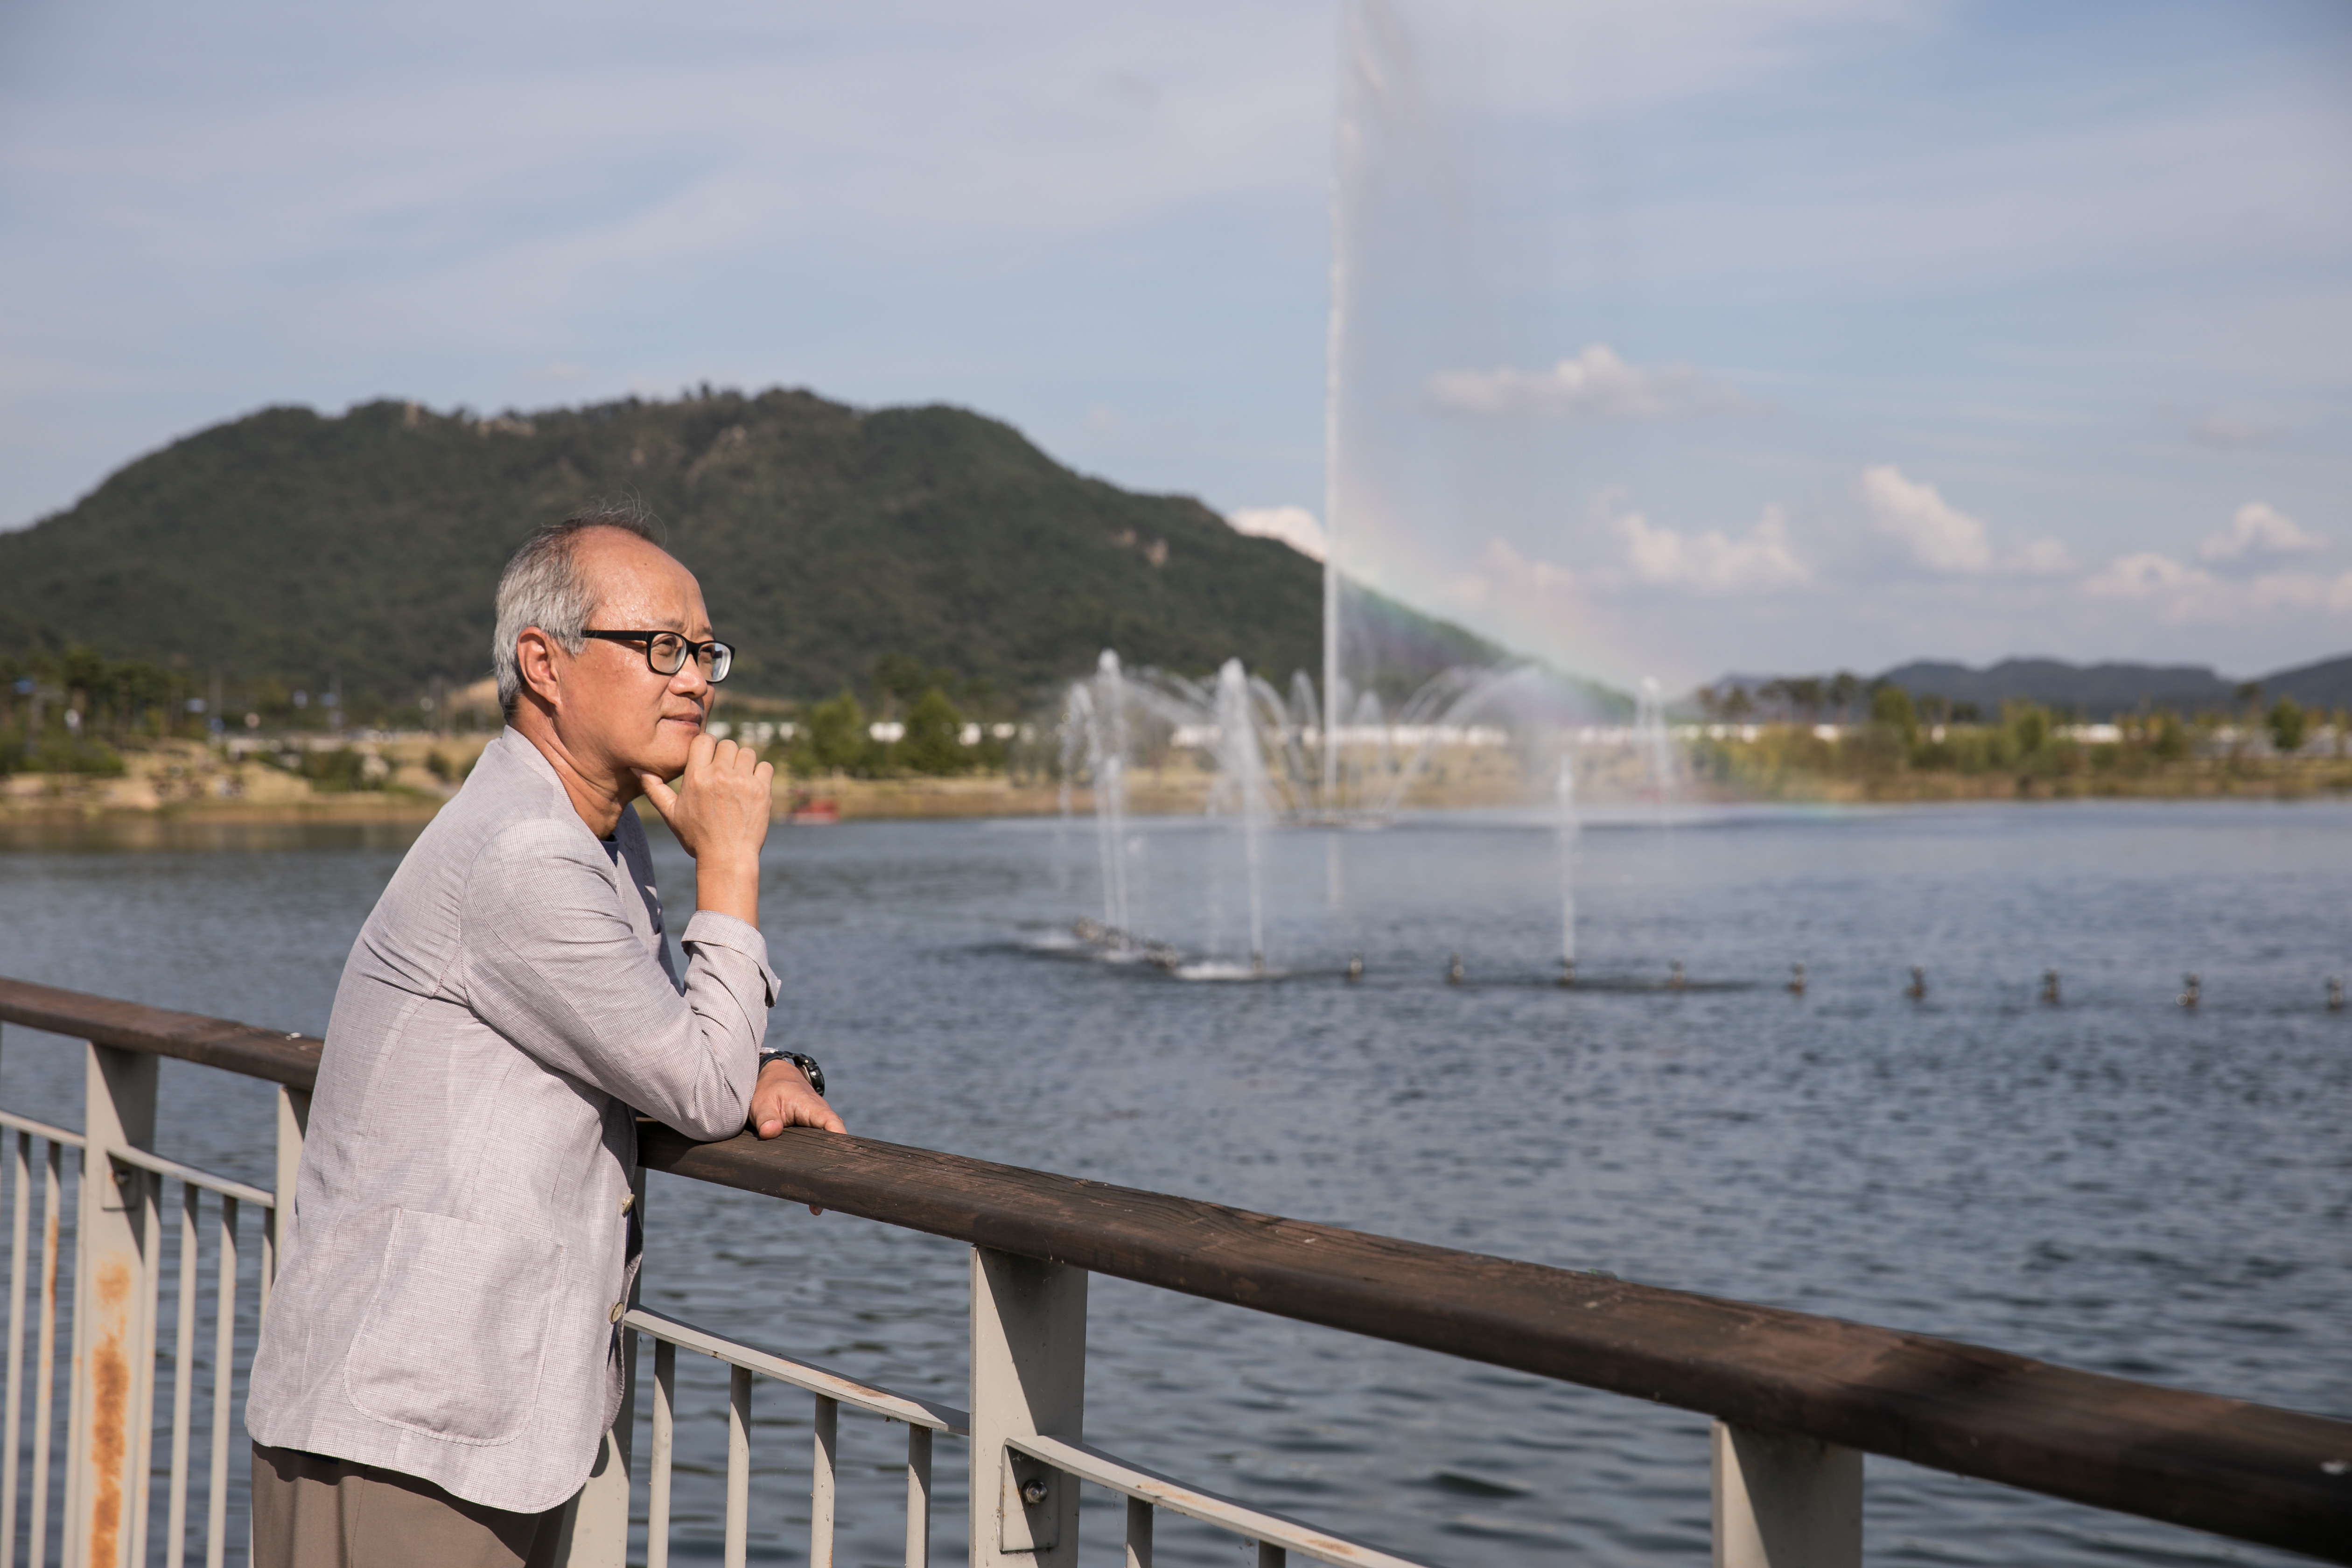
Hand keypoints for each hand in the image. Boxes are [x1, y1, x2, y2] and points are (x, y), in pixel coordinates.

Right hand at [637, 733, 770, 921]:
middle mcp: (720, 775)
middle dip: (725, 756)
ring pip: (747, 752)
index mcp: (696, 776)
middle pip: (727, 744)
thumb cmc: (697, 838)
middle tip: (724, 773)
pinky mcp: (761, 791)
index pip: (704, 739)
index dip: (707, 746)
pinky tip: (753, 787)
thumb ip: (655, 789)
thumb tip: (639, 769)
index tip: (708, 760)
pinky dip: (761, 773)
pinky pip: (765, 766)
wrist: (726, 859)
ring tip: (738, 779)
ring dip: (743, 762)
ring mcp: (743, 782)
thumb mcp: (671, 814)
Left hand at [751, 1059, 844, 1214]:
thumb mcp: (763, 1101)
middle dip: (833, 1174)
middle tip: (825, 1201)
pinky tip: (811, 1197)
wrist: (773, 1079)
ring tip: (818, 1206)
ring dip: (824, 1177)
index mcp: (815, 1110)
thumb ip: (767, 1117)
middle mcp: (823, 1121)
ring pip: (827, 1155)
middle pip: (835, 1149)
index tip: (841, 1171)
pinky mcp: (812, 1139)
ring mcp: (819, 1130)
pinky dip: (816, 1173)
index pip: (835, 1128)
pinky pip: (818, 1156)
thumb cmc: (769, 1089)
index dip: (840, 1149)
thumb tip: (770, 1132)